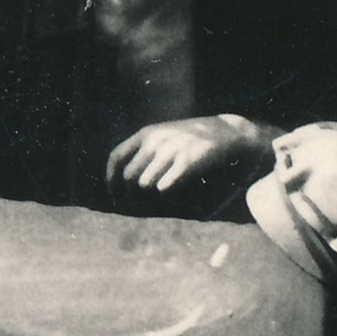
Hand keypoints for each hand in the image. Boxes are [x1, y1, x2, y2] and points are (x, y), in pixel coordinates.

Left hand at [107, 115, 273, 195]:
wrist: (225, 132)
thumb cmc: (191, 140)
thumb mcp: (163, 136)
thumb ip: (143, 152)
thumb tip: (122, 180)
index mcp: (146, 133)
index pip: (116, 157)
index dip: (111, 180)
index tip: (115, 196)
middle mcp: (155, 140)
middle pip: (130, 177)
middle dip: (131, 194)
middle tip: (139, 204)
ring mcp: (171, 150)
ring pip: (145, 184)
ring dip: (150, 194)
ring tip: (160, 192)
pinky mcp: (187, 161)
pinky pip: (164, 187)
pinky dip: (164, 193)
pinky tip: (170, 190)